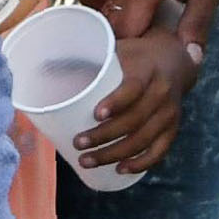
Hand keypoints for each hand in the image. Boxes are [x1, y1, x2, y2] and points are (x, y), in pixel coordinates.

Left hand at [73, 25, 197, 176]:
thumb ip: (89, 58)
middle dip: (105, 137)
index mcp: (147, 70)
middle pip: (135, 120)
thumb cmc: (135, 57)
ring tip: (87, 160)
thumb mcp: (118, 49)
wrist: (175, 61)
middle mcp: (162, 92)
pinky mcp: (172, 128)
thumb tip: (44, 67)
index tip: (95, 115)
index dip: (116, 103)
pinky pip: (159, 150)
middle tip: (78, 144)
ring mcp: (169, 113)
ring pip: (143, 139)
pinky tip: (121, 170)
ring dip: (114, 154)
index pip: (134, 88)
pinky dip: (141, 163)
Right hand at [103, 0, 218, 54]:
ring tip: (149, 44)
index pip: (127, 29)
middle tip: (149, 60)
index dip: (136, 53)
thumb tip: (190, 59)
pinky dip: (129, 10)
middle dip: (128, 43)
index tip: (149, 67)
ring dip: (128, 25)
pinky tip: (148, 19)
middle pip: (114, 20)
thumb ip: (197, 23)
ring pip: (114, 6)